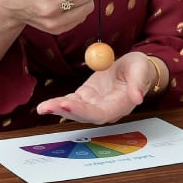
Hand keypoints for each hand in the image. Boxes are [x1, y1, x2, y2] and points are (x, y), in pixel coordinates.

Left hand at [36, 52, 157, 124]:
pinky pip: (71, 101)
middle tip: (46, 107)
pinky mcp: (86, 96)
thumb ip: (138, 84)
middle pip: (83, 114)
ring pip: (74, 110)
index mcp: (119, 105)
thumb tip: (138, 98)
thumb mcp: (141, 70)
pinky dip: (59, 102)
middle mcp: (104, 109)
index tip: (67, 104)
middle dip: (64, 111)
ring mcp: (94, 103)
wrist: (135, 68)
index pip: (99, 113)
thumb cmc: (140, 69)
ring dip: (58, 109)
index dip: (83, 111)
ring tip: (42, 108)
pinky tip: (47, 104)